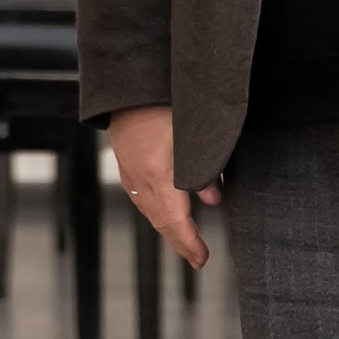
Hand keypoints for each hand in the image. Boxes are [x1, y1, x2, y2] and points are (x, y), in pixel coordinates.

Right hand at [107, 106, 223, 270]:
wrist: (131, 80)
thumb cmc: (165, 99)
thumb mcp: (196, 134)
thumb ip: (207, 168)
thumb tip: (213, 198)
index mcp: (157, 173)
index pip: (175, 221)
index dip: (189, 243)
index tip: (202, 259)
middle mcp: (139, 177)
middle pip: (159, 220)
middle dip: (179, 240)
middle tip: (196, 255)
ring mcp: (129, 169)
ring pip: (148, 208)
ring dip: (167, 225)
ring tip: (184, 236)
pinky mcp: (125, 159)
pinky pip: (140, 194)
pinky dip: (155, 207)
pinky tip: (165, 206)